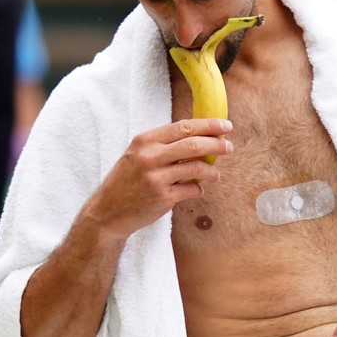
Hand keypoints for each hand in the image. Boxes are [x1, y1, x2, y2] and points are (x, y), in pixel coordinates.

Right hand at [83, 119, 231, 241]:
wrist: (108, 211)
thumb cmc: (127, 180)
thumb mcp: (138, 154)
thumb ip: (163, 144)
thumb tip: (200, 136)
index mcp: (145, 141)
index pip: (183, 127)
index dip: (208, 125)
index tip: (225, 126)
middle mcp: (150, 157)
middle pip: (193, 145)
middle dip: (216, 145)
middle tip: (229, 147)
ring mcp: (156, 178)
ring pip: (197, 168)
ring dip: (212, 171)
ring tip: (215, 175)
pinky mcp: (163, 197)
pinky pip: (192, 190)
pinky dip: (198, 190)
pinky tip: (196, 190)